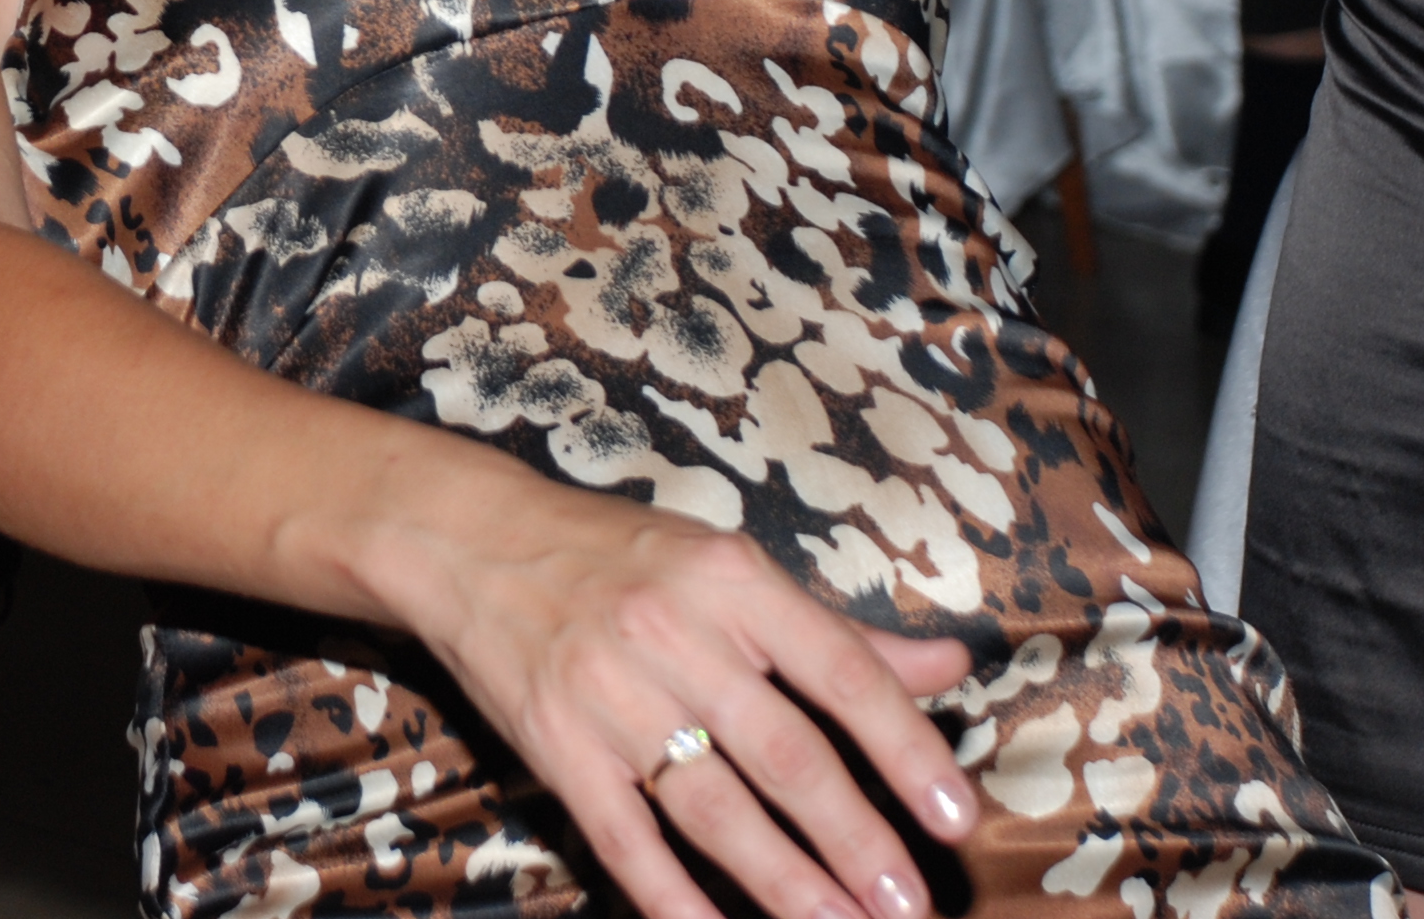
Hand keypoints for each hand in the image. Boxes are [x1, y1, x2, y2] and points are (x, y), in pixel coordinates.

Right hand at [413, 495, 976, 918]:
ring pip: (714, 808)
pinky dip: (673, 897)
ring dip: (786, 881)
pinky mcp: (556, 746)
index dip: (906, 749)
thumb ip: (841, 631)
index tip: (954, 816)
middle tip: (909, 905)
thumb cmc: (618, 555)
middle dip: (856, 840)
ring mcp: (610, 694)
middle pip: (785, 754)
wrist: (469, 542)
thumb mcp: (728, 566)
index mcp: (732, 580)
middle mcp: (674, 634)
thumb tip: (953, 662)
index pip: (842, 671)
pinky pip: (625, 838)